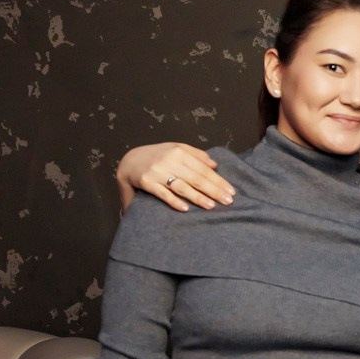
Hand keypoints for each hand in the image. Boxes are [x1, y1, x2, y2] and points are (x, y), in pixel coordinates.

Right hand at [117, 142, 233, 211]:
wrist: (128, 161)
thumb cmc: (157, 156)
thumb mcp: (176, 149)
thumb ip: (196, 155)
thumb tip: (215, 165)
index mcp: (179, 152)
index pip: (204, 169)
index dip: (219, 181)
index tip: (231, 191)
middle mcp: (169, 161)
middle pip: (196, 178)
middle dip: (214, 190)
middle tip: (228, 201)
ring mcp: (157, 172)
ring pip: (182, 187)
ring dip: (198, 197)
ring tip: (212, 206)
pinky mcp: (146, 183)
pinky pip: (163, 194)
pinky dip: (174, 201)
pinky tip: (186, 209)